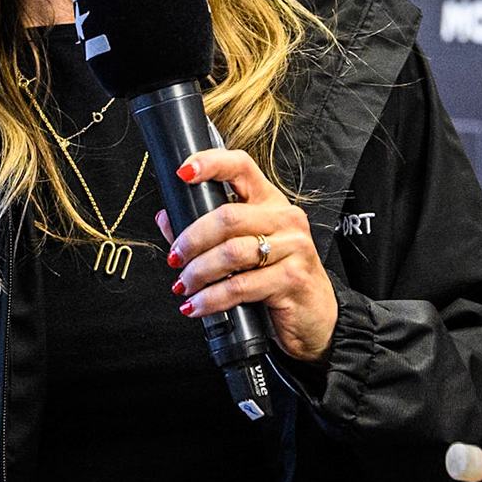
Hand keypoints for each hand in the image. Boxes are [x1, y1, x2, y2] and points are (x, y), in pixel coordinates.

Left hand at [158, 148, 337, 361]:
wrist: (316, 317)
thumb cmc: (278, 278)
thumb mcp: (243, 250)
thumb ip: (204, 232)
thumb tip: (166, 217)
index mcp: (270, 201)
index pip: (241, 167)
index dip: (210, 164)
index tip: (183, 173)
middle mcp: (285, 218)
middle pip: (227, 216)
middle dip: (191, 240)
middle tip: (175, 259)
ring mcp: (293, 247)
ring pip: (231, 252)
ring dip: (198, 272)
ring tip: (184, 287)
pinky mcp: (292, 278)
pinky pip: (241, 286)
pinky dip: (211, 299)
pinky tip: (198, 306)